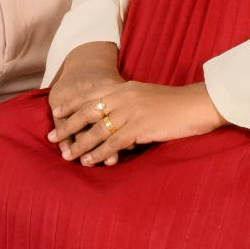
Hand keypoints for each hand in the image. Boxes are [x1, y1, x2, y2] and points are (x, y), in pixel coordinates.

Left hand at [47, 43, 225, 167]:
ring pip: (97, 130)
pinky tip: (88, 161)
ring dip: (79, 144)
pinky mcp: (139, 127)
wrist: (197, 105)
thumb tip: (116, 119)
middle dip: (68, 125)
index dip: (72, 105)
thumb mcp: (148, 96)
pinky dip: (98, 153)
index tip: (57, 113)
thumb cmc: (176, 104)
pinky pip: (112, 143)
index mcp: (125, 88)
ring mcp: (131, 112)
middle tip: (52, 136)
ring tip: (66, 155)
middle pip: (88, 111)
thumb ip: (130, 104)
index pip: (91, 95)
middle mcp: (124, 97)